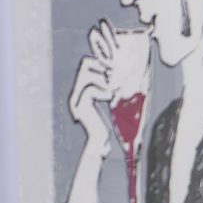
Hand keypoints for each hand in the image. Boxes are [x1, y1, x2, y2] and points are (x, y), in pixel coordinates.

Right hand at [66, 21, 148, 154]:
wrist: (102, 141)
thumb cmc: (111, 122)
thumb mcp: (114, 99)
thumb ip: (114, 85)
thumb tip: (127, 68)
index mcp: (84, 88)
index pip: (88, 63)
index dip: (102, 62)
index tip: (118, 67)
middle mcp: (76, 91)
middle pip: (84, 64)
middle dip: (102, 67)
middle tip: (116, 76)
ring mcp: (75, 99)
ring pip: (86, 75)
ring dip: (104, 79)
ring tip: (114, 88)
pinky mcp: (79, 107)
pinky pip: (89, 89)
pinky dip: (102, 90)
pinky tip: (110, 97)